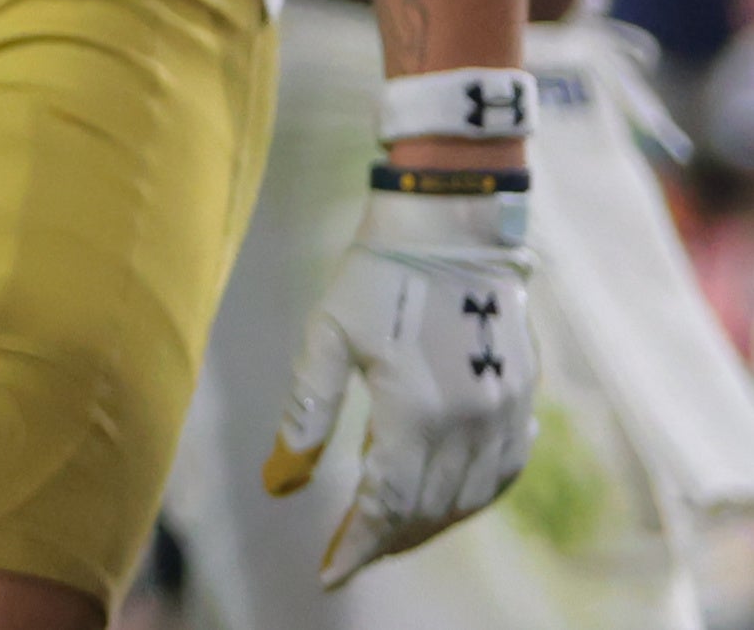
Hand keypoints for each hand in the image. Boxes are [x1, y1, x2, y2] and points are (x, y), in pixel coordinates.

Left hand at [264, 181, 537, 581]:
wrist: (453, 229)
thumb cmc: (378, 277)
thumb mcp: (326, 339)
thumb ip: (305, 414)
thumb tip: (280, 485)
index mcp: (417, 413)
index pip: (386, 506)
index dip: (357, 546)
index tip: (329, 574)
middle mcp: (469, 426)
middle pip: (427, 511)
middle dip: (386, 541)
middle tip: (349, 553)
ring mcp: (505, 417)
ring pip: (468, 501)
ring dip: (427, 524)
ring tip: (387, 534)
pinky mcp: (523, 402)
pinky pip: (502, 475)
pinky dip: (471, 499)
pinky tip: (444, 499)